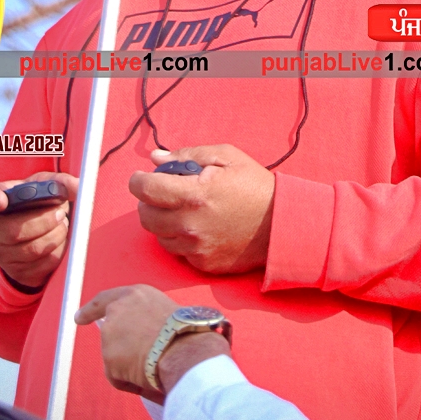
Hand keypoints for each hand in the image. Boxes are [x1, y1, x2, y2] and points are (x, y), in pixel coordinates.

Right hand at [0, 170, 77, 290]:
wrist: (38, 231)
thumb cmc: (36, 202)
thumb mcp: (44, 185)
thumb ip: (59, 182)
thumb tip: (77, 187)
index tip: (2, 200)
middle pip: (12, 231)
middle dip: (43, 221)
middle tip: (61, 212)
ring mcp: (1, 255)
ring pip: (31, 250)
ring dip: (55, 234)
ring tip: (63, 223)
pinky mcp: (18, 272)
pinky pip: (42, 264)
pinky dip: (58, 249)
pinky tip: (60, 238)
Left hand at [75, 284, 230, 399]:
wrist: (185, 348)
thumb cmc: (188, 331)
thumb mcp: (167, 312)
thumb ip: (149, 319)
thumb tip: (146, 338)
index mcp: (135, 294)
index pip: (105, 299)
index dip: (91, 310)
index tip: (78, 318)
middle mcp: (117, 309)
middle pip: (110, 331)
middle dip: (118, 345)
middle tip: (135, 357)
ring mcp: (110, 334)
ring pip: (116, 356)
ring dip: (131, 364)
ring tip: (157, 365)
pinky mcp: (108, 359)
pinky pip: (118, 377)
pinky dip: (130, 382)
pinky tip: (147, 380)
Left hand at [129, 145, 274, 274]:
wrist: (282, 224)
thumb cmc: (254, 186)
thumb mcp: (226, 156)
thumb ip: (187, 155)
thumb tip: (155, 159)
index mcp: (194, 195)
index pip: (145, 190)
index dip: (138, 181)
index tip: (141, 177)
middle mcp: (190, 225)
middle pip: (145, 216)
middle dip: (148, 201)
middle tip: (163, 193)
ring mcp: (196, 248)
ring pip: (158, 236)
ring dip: (162, 221)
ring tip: (182, 209)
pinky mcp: (203, 264)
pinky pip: (177, 251)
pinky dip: (179, 238)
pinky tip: (196, 226)